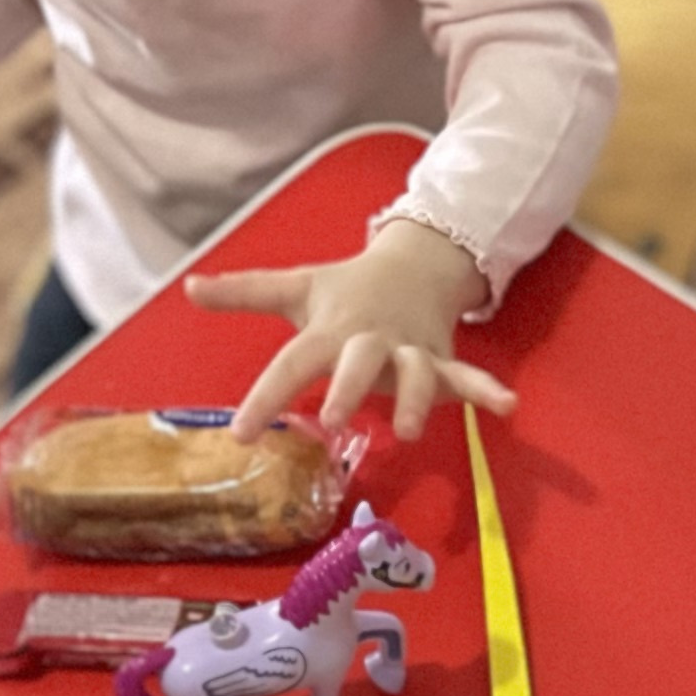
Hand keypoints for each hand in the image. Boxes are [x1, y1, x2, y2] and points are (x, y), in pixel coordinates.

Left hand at [189, 219, 515, 442]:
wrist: (414, 263)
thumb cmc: (347, 288)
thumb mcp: (297, 287)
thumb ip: (245, 293)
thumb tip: (188, 287)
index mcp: (330, 330)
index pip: (291, 364)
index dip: (265, 397)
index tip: (241, 432)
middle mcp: (369, 342)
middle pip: (359, 363)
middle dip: (349, 388)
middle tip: (335, 418)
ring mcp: (408, 352)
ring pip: (416, 374)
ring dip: (415, 399)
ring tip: (411, 430)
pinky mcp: (441, 362)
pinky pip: (466, 378)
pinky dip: (487, 391)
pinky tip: (507, 407)